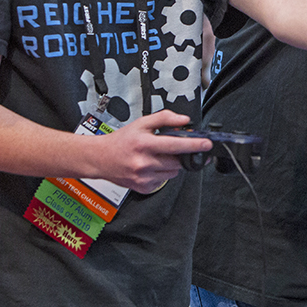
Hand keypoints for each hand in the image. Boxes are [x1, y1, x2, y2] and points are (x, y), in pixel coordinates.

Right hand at [89, 109, 211, 193]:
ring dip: (172, 165)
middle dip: (181, 155)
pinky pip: (163, 181)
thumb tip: (184, 120)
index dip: (194, 145)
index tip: (206, 144)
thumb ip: (165, 118)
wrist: (100, 158)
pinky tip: (151, 166)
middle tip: (172, 149)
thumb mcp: (142, 123)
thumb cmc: (121, 140)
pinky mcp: (143, 188)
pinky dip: (162, 174)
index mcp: (144, 144)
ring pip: (173, 173)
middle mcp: (143, 162)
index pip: (175, 145)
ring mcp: (143, 177)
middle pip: (177, 162)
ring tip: (157, 157)